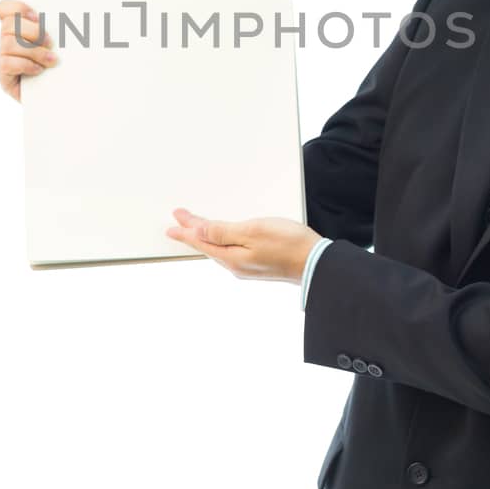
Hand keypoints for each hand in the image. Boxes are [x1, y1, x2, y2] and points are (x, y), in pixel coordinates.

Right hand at [0, 0, 57, 101]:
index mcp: (18, 24)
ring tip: (53, 60)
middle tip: (51, 41)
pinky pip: (6, 64)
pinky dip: (26, 65)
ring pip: (7, 44)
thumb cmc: (65, 50)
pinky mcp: (5, 77)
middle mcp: (7, 40)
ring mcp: (4, 58)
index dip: (16, 7)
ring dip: (33, 51)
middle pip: (7, 26)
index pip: (3, 7)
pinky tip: (40, 70)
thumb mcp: (61, 17)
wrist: (73, 87)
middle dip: (32, 32)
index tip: (36, 14)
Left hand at [164, 208, 325, 283]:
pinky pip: (231, 251)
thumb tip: (198, 233)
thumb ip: (223, 232)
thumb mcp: (252, 231)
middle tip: (179, 221)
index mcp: (231, 258)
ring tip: (195, 228)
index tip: (172, 222)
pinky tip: (222, 238)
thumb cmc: (288, 244)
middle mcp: (237, 266)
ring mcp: (248, 267)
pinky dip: (221, 241)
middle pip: (208, 246)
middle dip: (193, 233)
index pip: (201, 242)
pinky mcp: (259, 264)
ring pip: (219, 249)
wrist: (316, 263)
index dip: (186, 230)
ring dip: (206, 236)